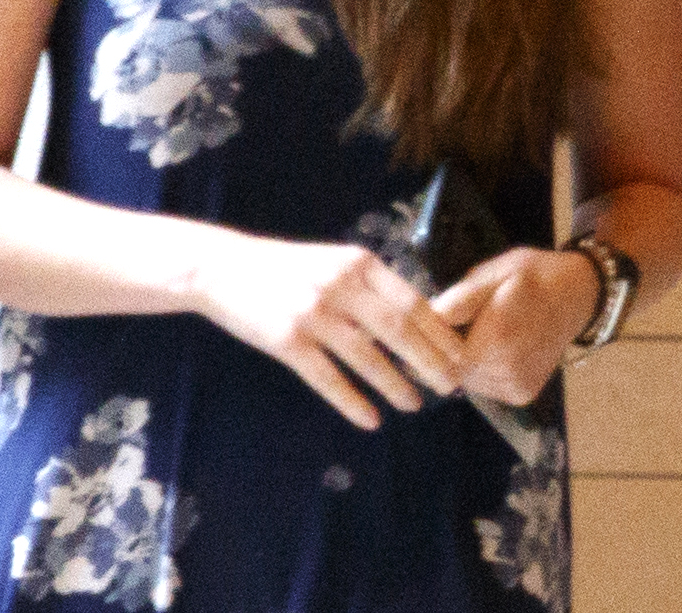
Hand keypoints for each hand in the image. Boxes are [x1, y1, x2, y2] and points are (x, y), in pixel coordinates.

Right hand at [193, 234, 466, 429]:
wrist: (222, 268)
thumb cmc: (287, 268)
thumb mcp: (335, 261)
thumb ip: (370, 284)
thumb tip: (415, 318)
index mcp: (360, 264)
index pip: (413, 302)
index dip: (439, 333)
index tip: (459, 355)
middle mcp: (342, 286)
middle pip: (400, 330)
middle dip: (430, 361)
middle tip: (451, 385)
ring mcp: (314, 313)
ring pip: (367, 357)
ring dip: (396, 384)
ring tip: (414, 404)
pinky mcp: (287, 341)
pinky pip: (328, 378)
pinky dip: (352, 401)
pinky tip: (370, 419)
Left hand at [432, 247, 603, 405]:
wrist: (578, 295)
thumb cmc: (534, 276)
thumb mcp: (496, 272)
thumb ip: (460, 298)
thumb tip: (427, 320)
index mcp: (497, 336)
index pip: (439, 353)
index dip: (434, 337)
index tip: (447, 317)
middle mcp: (508, 369)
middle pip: (452, 368)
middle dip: (452, 348)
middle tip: (471, 320)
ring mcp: (516, 385)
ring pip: (467, 380)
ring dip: (467, 360)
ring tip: (488, 332)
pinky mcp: (522, 394)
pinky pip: (486, 386)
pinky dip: (484, 369)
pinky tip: (500, 348)